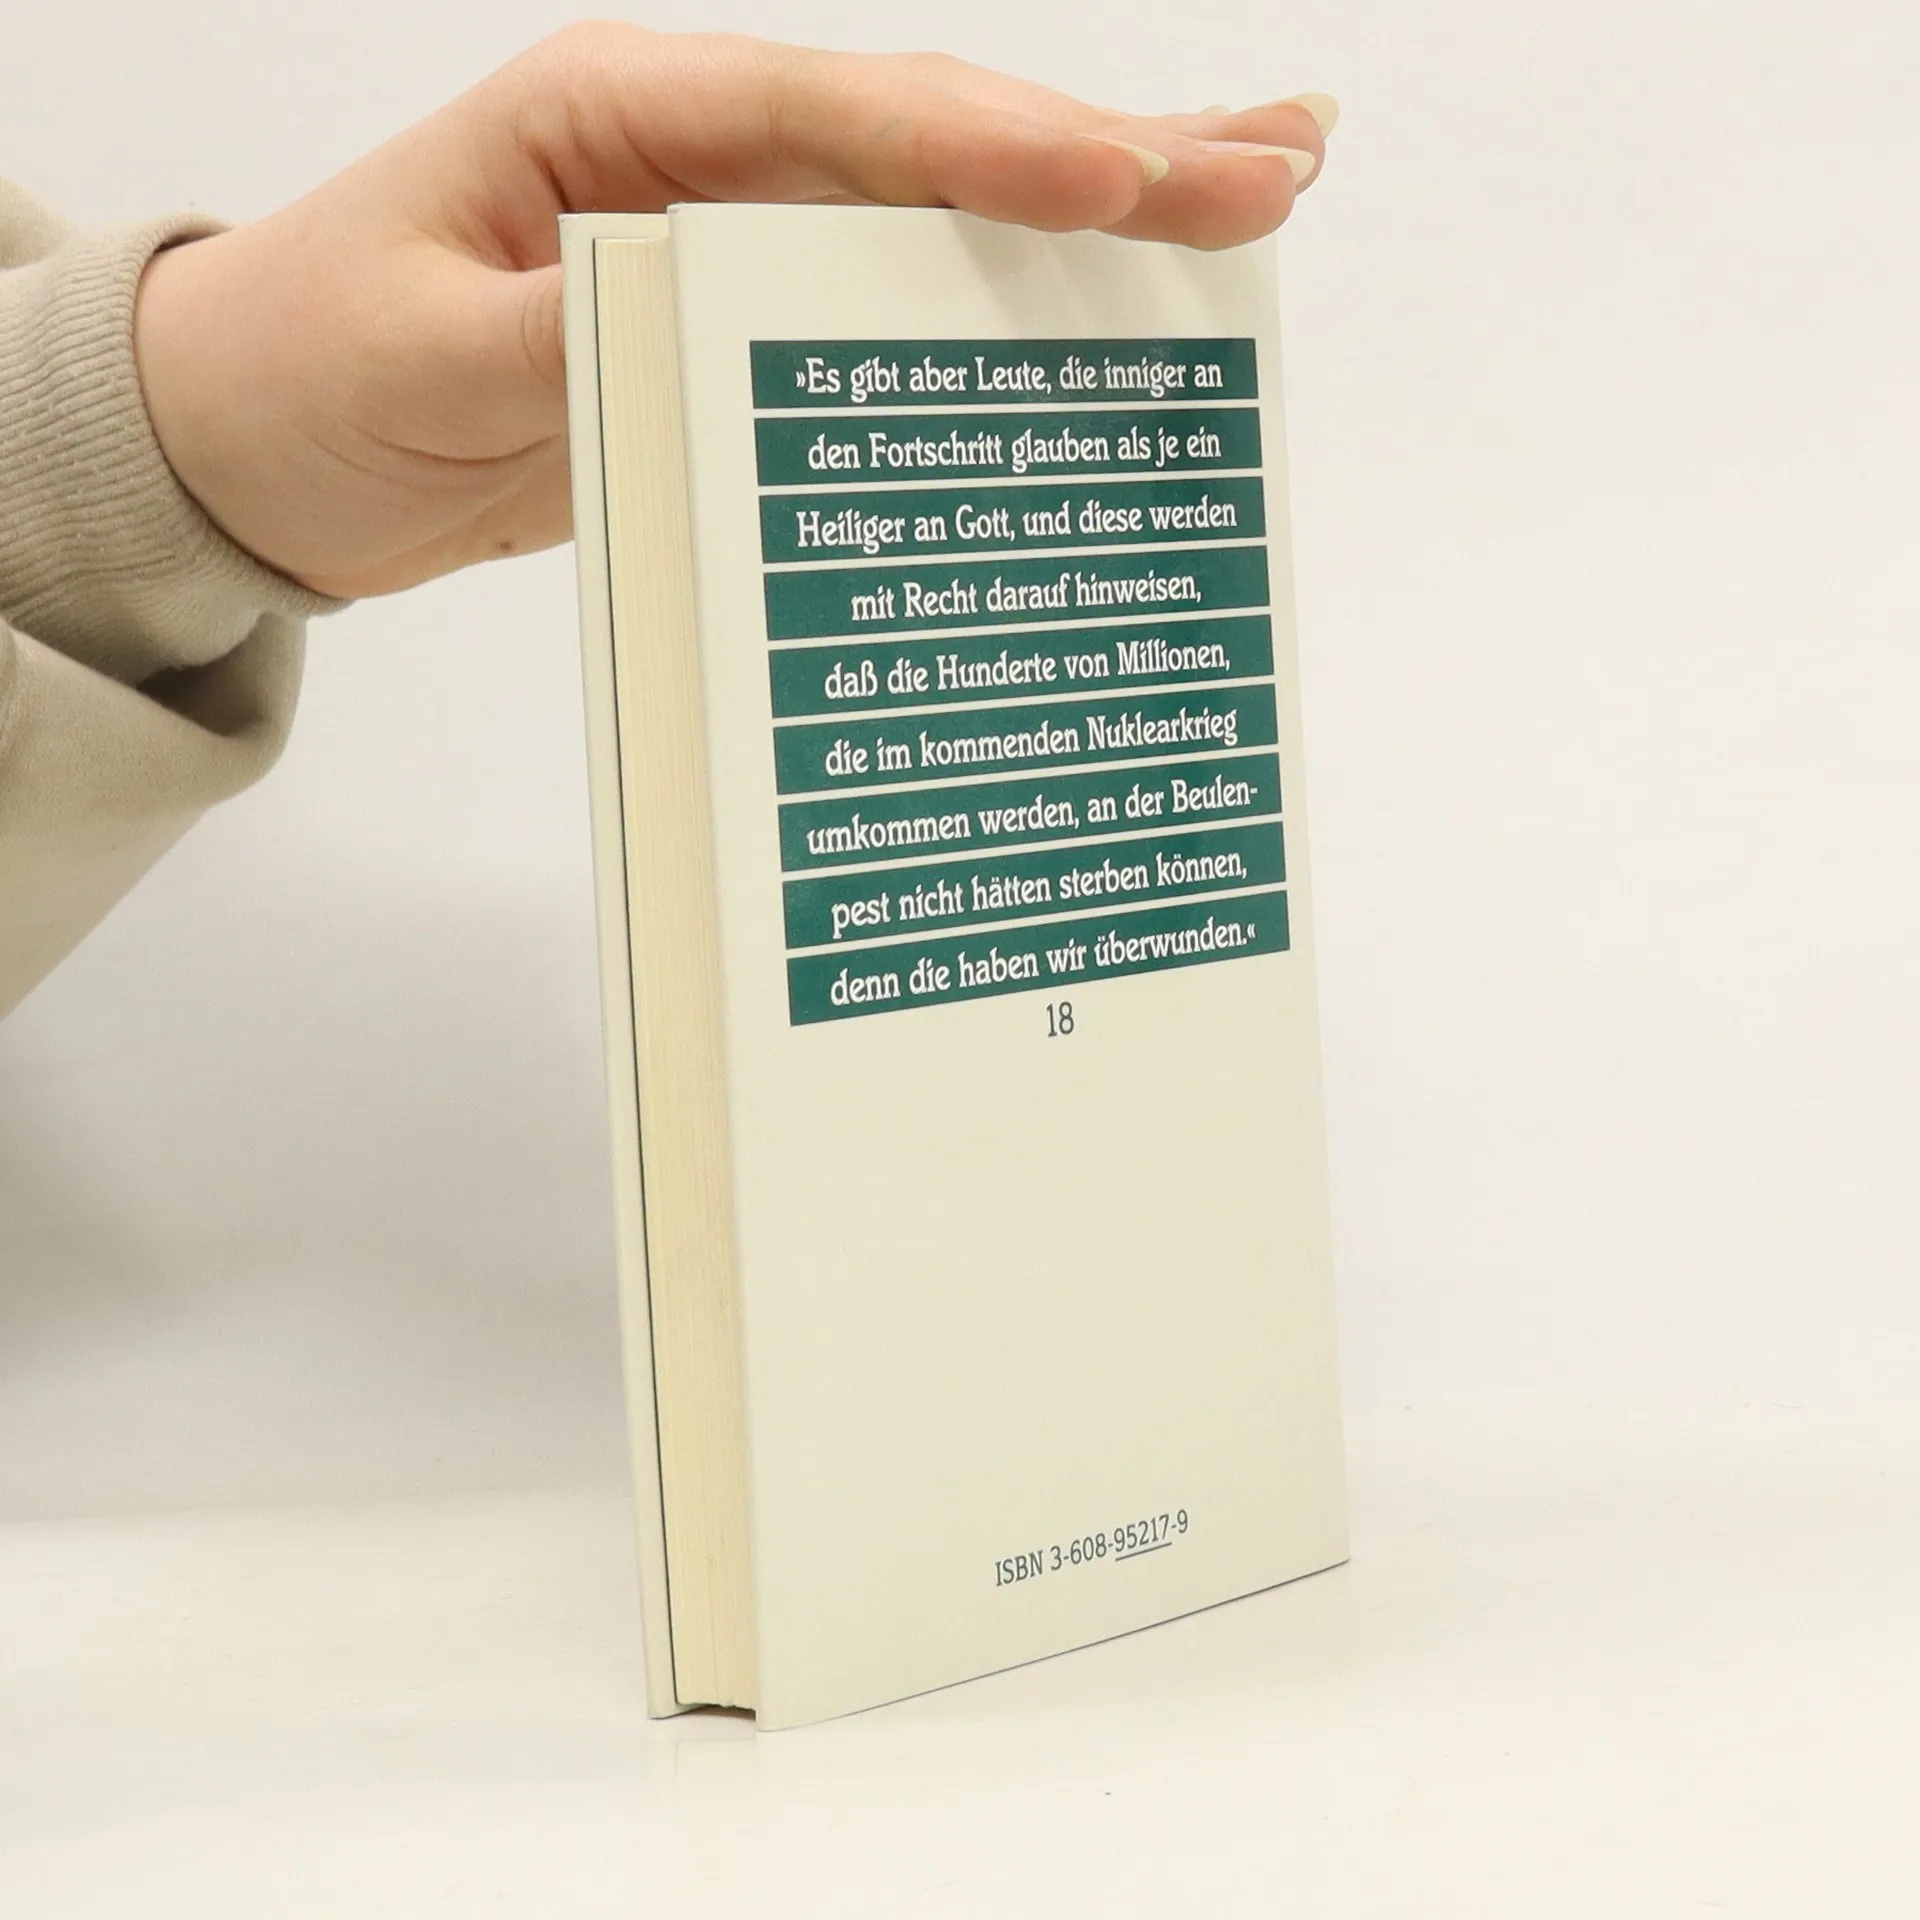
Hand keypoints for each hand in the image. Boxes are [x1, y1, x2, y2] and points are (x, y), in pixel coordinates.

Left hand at [133, 26, 1336, 599]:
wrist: (261, 449)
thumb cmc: (313, 369)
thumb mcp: (428, 347)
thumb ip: (579, 326)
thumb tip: (723, 314)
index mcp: (620, 115)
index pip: (840, 114)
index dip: (993, 147)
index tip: (1130, 179)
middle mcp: (697, 160)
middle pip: (930, 140)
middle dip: (1108, 154)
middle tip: (1280, 161)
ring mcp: (730, 245)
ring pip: (937, 217)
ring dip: (1090, 215)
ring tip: (1250, 199)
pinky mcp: (740, 336)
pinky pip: (890, 312)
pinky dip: (999, 306)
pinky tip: (1092, 314)